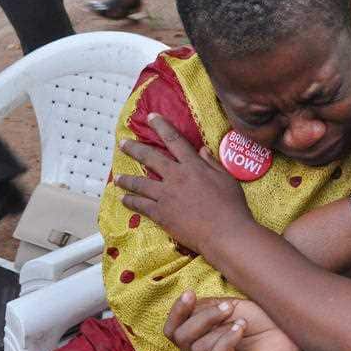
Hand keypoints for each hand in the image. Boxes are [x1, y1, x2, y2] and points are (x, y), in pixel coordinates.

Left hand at [114, 113, 250, 253]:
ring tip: (119, 178)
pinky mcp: (161, 214)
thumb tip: (202, 149)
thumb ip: (212, 163)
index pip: (174, 140)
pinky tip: (124, 199)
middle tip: (123, 143)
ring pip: (140, 183)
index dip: (162, 126)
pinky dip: (131, 201)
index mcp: (194, 166)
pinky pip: (141, 205)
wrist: (225, 233)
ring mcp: (166, 196)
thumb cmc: (231, 206)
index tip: (151, 117)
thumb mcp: (227, 179)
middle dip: (135, 149)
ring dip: (127, 180)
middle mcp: (176, 177)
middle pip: (150, 158)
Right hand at [164, 291, 301, 350]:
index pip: (173, 331)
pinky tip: (241, 330)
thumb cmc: (265, 321)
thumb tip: (187, 303)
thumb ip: (206, 307)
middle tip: (228, 308)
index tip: (190, 293)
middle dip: (202, 318)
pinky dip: (226, 340)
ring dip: (218, 328)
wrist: (295, 335)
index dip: (176, 312)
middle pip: (182, 339)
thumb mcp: (231, 308)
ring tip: (240, 321)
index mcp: (201, 342)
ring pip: (197, 349)